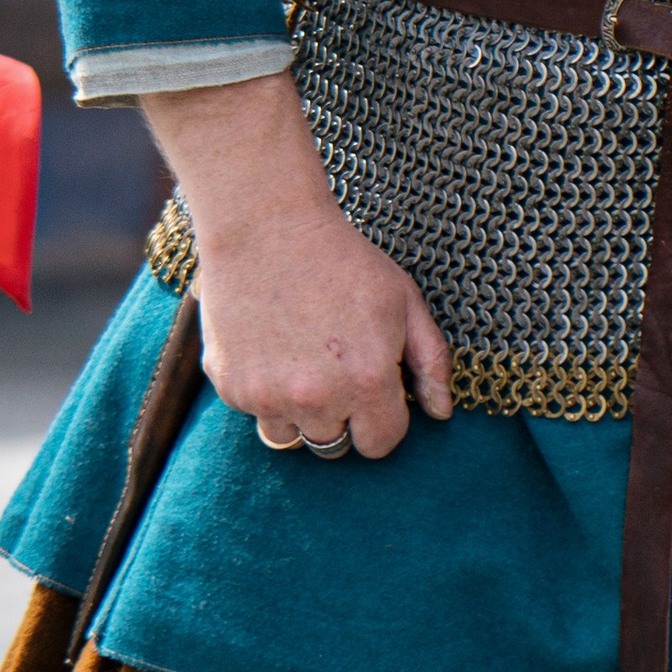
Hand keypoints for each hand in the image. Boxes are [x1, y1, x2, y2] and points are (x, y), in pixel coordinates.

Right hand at [195, 189, 452, 460]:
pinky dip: (265, 391)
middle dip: (342, 414)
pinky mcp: (230, 388)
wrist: (267, 226)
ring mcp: (268, 396)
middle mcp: (316, 399)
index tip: (374, 385)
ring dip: (301, 411)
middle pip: (336, 445)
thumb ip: (431, 361)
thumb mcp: (403, 299)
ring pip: (293, 438)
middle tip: (335, 365)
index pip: (381, 443)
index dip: (383, 415)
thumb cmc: (342, 260)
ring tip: (302, 358)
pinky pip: (256, 414)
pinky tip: (272, 345)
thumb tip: (441, 413)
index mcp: (366, 381)